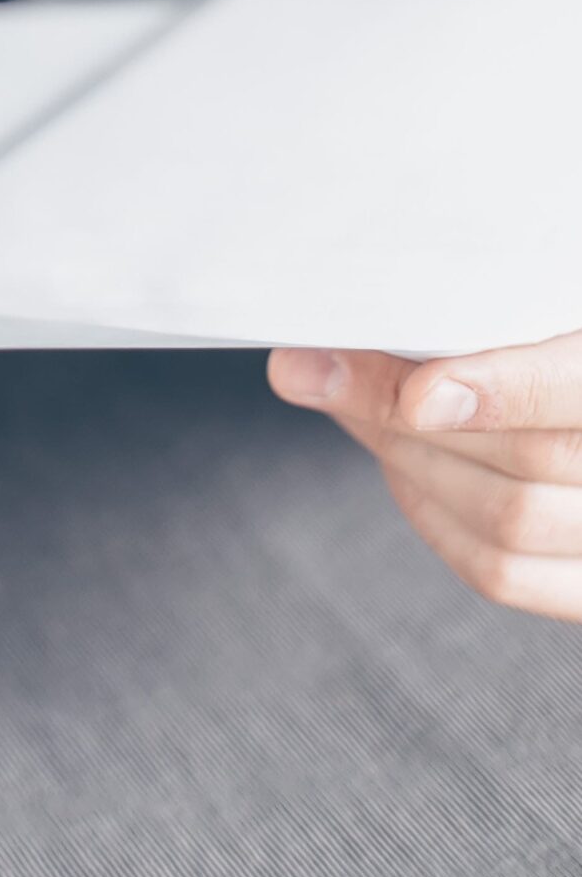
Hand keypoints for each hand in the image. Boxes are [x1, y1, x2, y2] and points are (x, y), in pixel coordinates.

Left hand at [268, 334, 581, 620]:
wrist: (565, 397)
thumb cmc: (549, 331)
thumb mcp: (543, 303)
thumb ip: (494, 309)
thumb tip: (369, 320)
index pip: (573, 389)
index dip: (501, 392)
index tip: (421, 390)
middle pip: (528, 459)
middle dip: (405, 415)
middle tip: (319, 367)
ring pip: (506, 523)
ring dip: (408, 460)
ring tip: (356, 405)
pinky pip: (503, 573)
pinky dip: (432, 516)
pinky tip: (400, 465)